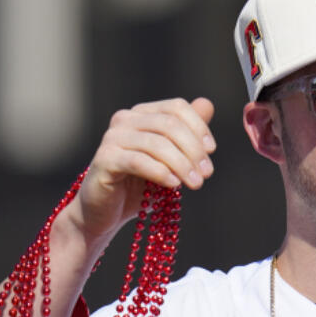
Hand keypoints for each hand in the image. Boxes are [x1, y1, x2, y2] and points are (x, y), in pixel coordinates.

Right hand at [72, 97, 215, 241]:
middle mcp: (124, 120)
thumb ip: (187, 133)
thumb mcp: (169, 159)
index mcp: (142, 114)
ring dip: (181, 164)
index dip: (198, 127)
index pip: (176, 108)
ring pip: (156, 143)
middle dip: (193, 149)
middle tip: (206, 173)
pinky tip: (174, 184)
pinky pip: (138, 162)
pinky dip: (161, 172)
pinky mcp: (104, 160)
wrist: (106, 212)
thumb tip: (207, 104)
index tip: (211, 150)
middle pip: (169, 124)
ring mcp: (112, 139)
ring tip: (195, 183)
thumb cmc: (139, 185)